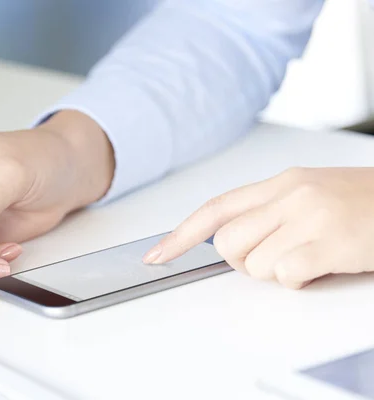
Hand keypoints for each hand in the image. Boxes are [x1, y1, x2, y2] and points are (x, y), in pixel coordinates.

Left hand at [143, 167, 373, 288]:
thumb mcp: (310, 194)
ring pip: (253, 263)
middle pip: (227, 243)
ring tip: (309, 256)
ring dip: (276, 271)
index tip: (157, 255)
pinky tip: (323, 265)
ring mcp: (310, 216)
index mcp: (281, 182)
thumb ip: (267, 211)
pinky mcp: (330, 242)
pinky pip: (286, 275)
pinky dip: (299, 280)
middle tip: (279, 255)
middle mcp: (290, 195)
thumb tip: (226, 239)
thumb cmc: (363, 203)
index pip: (216, 208)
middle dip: (244, 261)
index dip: (180, 234)